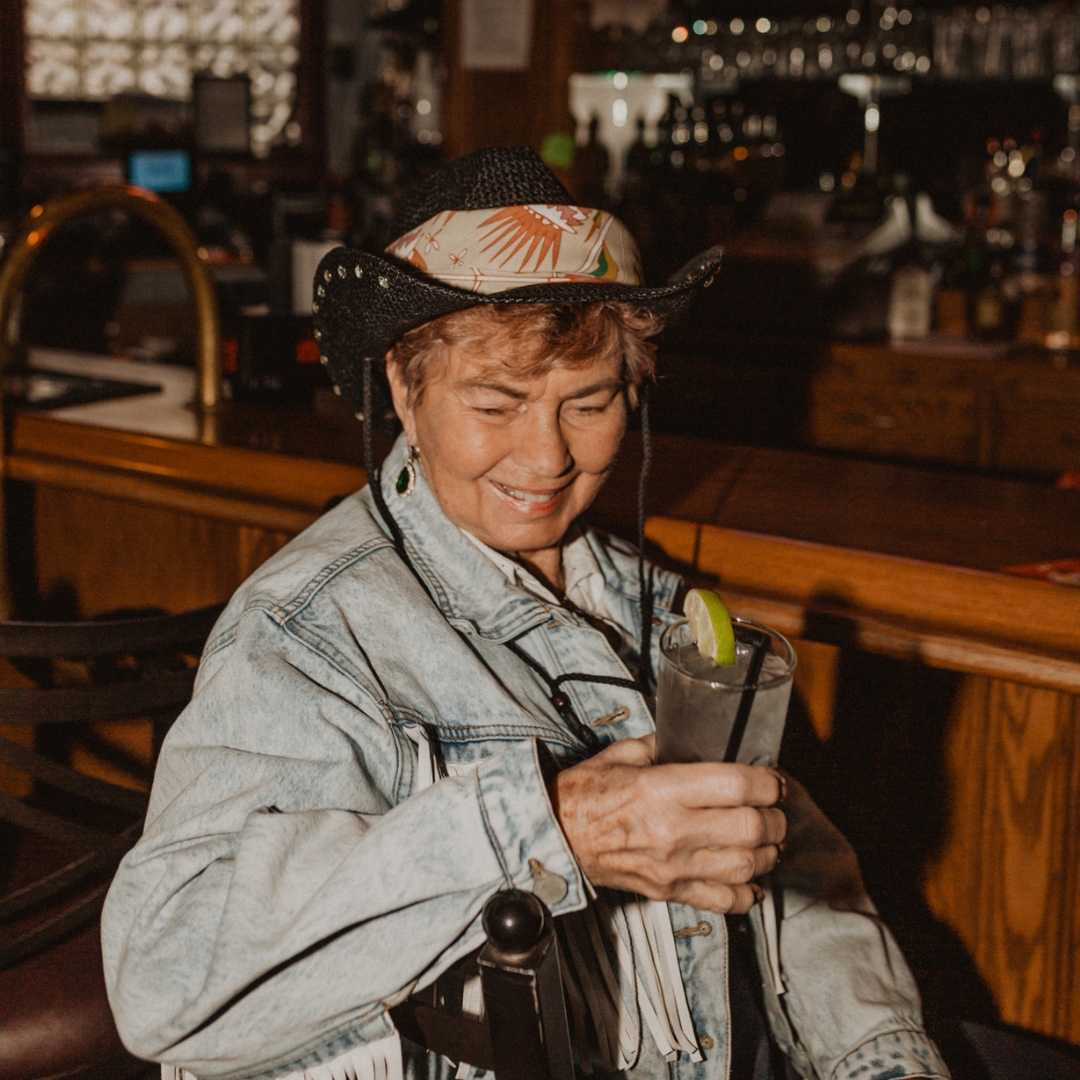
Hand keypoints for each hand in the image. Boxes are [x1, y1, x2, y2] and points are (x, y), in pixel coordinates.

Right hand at [549, 735, 785, 914]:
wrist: (555, 836)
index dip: (766, 783)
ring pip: (744, 866)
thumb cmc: (585, 794)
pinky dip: (745, 894)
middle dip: (774, 819)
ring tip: (768, 842)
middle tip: (775, 811)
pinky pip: (721, 901)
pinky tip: (751, 880)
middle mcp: (671, 829)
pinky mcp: (667, 891)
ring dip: (767, 854)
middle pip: (749, 828)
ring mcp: (671, 866)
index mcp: (662, 788)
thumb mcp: (622, 755)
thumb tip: (693, 736)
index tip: (773, 781)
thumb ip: (663, 745)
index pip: (735, 785)